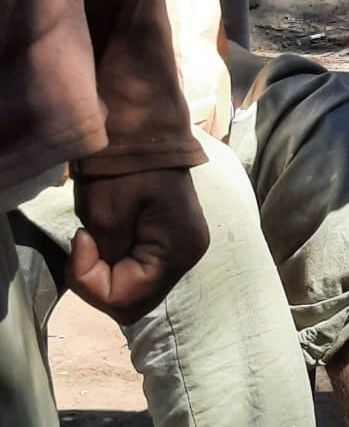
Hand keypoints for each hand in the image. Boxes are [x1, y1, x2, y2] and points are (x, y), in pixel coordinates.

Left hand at [68, 167, 208, 324]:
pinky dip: (119, 258)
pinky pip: (142, 266)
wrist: (145, 125)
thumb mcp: (104, 214)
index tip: (82, 240)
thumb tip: (103, 270)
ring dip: (109, 269)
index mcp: (177, 253)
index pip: (127, 301)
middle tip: (86, 241)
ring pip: (137, 284)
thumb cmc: (125, 164)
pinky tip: (112, 232)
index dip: (92, 282)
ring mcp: (183, 248)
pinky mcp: (173, 238)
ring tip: (97, 234)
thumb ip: (103, 258)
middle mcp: (188, 257)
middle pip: (135, 298)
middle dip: (100, 280)